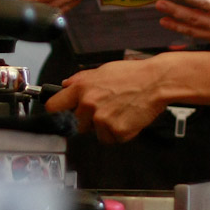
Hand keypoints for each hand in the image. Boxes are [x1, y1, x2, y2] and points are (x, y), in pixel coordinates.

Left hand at [44, 55, 173, 142]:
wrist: (156, 82)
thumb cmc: (133, 75)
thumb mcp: (102, 70)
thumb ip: (80, 80)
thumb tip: (65, 86)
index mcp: (82, 88)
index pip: (53, 106)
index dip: (57, 111)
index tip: (60, 114)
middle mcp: (89, 104)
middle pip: (75, 124)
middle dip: (86, 120)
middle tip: (104, 109)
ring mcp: (102, 120)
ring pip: (94, 133)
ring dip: (104, 127)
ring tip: (119, 111)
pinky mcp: (116, 132)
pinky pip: (111, 138)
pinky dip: (118, 132)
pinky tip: (126, 118)